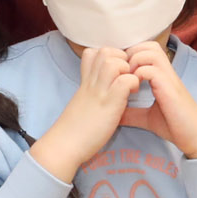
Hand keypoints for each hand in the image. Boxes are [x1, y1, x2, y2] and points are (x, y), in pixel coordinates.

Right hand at [34, 46, 138, 181]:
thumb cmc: (75, 130)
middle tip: (126, 76)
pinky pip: (124, 81)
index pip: (92, 52)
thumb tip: (104, 91)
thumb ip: (92, 94)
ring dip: (127, 69)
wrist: (64, 146)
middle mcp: (91, 83)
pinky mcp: (108, 104)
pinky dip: (132, 83)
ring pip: (114, 62)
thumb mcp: (82, 104)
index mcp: (85, 82)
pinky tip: (132, 95)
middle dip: (121, 58)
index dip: (109, 56)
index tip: (116, 71)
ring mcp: (99, 92)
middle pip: (105, 51)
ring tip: (129, 84)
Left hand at [125, 43, 196, 160]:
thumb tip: (115, 114)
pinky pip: (152, 70)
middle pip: (149, 45)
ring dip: (135, 62)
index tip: (121, 73)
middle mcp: (167, 73)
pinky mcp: (170, 89)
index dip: (131, 56)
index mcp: (162, 76)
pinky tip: (135, 89)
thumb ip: (132, 113)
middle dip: (132, 54)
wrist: (194, 138)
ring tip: (129, 79)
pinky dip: (139, 75)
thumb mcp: (147, 118)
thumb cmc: (175, 127)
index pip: (147, 50)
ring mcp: (169, 79)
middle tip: (123, 73)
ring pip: (151, 52)